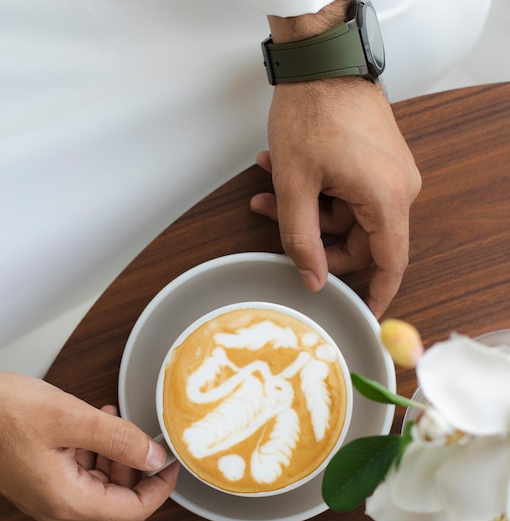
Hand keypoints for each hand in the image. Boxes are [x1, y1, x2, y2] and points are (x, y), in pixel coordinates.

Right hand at [0, 354, 178, 520]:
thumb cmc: (0, 412)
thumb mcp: (71, 418)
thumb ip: (119, 438)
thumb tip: (155, 456)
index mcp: (66, 500)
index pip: (132, 511)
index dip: (160, 487)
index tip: (173, 461)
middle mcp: (57, 505)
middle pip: (118, 496)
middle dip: (135, 464)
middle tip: (139, 430)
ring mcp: (46, 492)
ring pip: (100, 481)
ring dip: (114, 452)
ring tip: (112, 418)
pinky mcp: (39, 476)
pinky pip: (79, 470)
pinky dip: (94, 448)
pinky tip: (94, 421)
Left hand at [251, 78, 420, 316]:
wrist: (322, 61)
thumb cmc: (312, 112)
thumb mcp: (294, 185)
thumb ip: (301, 240)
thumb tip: (314, 278)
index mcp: (386, 199)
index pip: (389, 263)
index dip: (376, 294)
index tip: (361, 314)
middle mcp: (398, 188)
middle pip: (357, 241)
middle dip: (312, 239)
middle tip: (274, 226)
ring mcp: (388, 173)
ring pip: (345, 216)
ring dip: (305, 210)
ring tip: (266, 191)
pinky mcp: (376, 161)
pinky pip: (347, 193)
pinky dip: (316, 191)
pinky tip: (280, 174)